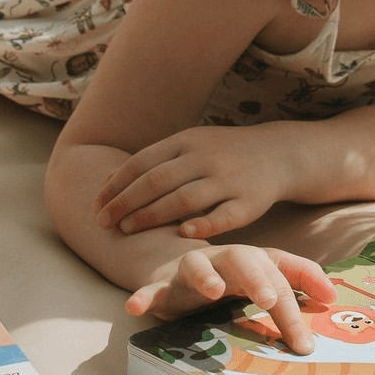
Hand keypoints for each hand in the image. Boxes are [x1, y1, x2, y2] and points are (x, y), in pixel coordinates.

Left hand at [93, 122, 307, 239]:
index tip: (95, 205)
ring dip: (152, 215)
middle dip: (126, 202)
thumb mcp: (190, 145)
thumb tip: (109, 183)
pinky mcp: (250, 202)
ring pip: (185, 198)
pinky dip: (202, 225)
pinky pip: (223, 216)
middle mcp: (206, 157)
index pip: (143, 162)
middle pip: (158, 180)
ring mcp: (229, 179)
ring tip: (127, 229)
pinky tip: (181, 234)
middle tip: (102, 222)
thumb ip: (154, 162)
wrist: (278, 154)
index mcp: (187, 141)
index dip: (116, 185)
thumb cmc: (223, 154)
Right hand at [125, 246, 335, 355]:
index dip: (298, 295)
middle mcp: (225, 259)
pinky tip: (135, 306)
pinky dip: (144, 296)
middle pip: (246, 262)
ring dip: (207, 276)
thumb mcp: (268, 273)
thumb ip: (299, 277)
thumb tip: (332, 296)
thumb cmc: (233, 273)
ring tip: (214, 291)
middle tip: (270, 299)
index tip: (307, 337)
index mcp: (254, 258)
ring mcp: (193, 270)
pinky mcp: (164, 285)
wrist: (179, 263)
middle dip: (259, 279)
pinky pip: (151, 289)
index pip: (281, 272)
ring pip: (198, 265)